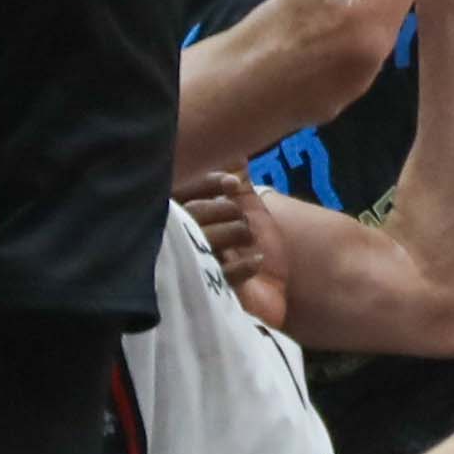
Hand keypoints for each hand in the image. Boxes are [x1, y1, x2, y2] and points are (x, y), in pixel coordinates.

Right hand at [182, 170, 291, 328]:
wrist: (274, 296)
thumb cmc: (254, 250)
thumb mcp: (248, 211)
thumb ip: (239, 184)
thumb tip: (239, 156)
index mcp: (184, 216)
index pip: (184, 191)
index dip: (207, 183)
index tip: (234, 183)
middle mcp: (180, 241)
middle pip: (193, 214)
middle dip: (223, 208)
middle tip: (242, 215)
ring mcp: (192, 268)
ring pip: (205, 241)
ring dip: (234, 233)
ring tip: (250, 235)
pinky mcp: (209, 296)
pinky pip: (221, 277)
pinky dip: (242, 266)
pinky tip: (257, 260)